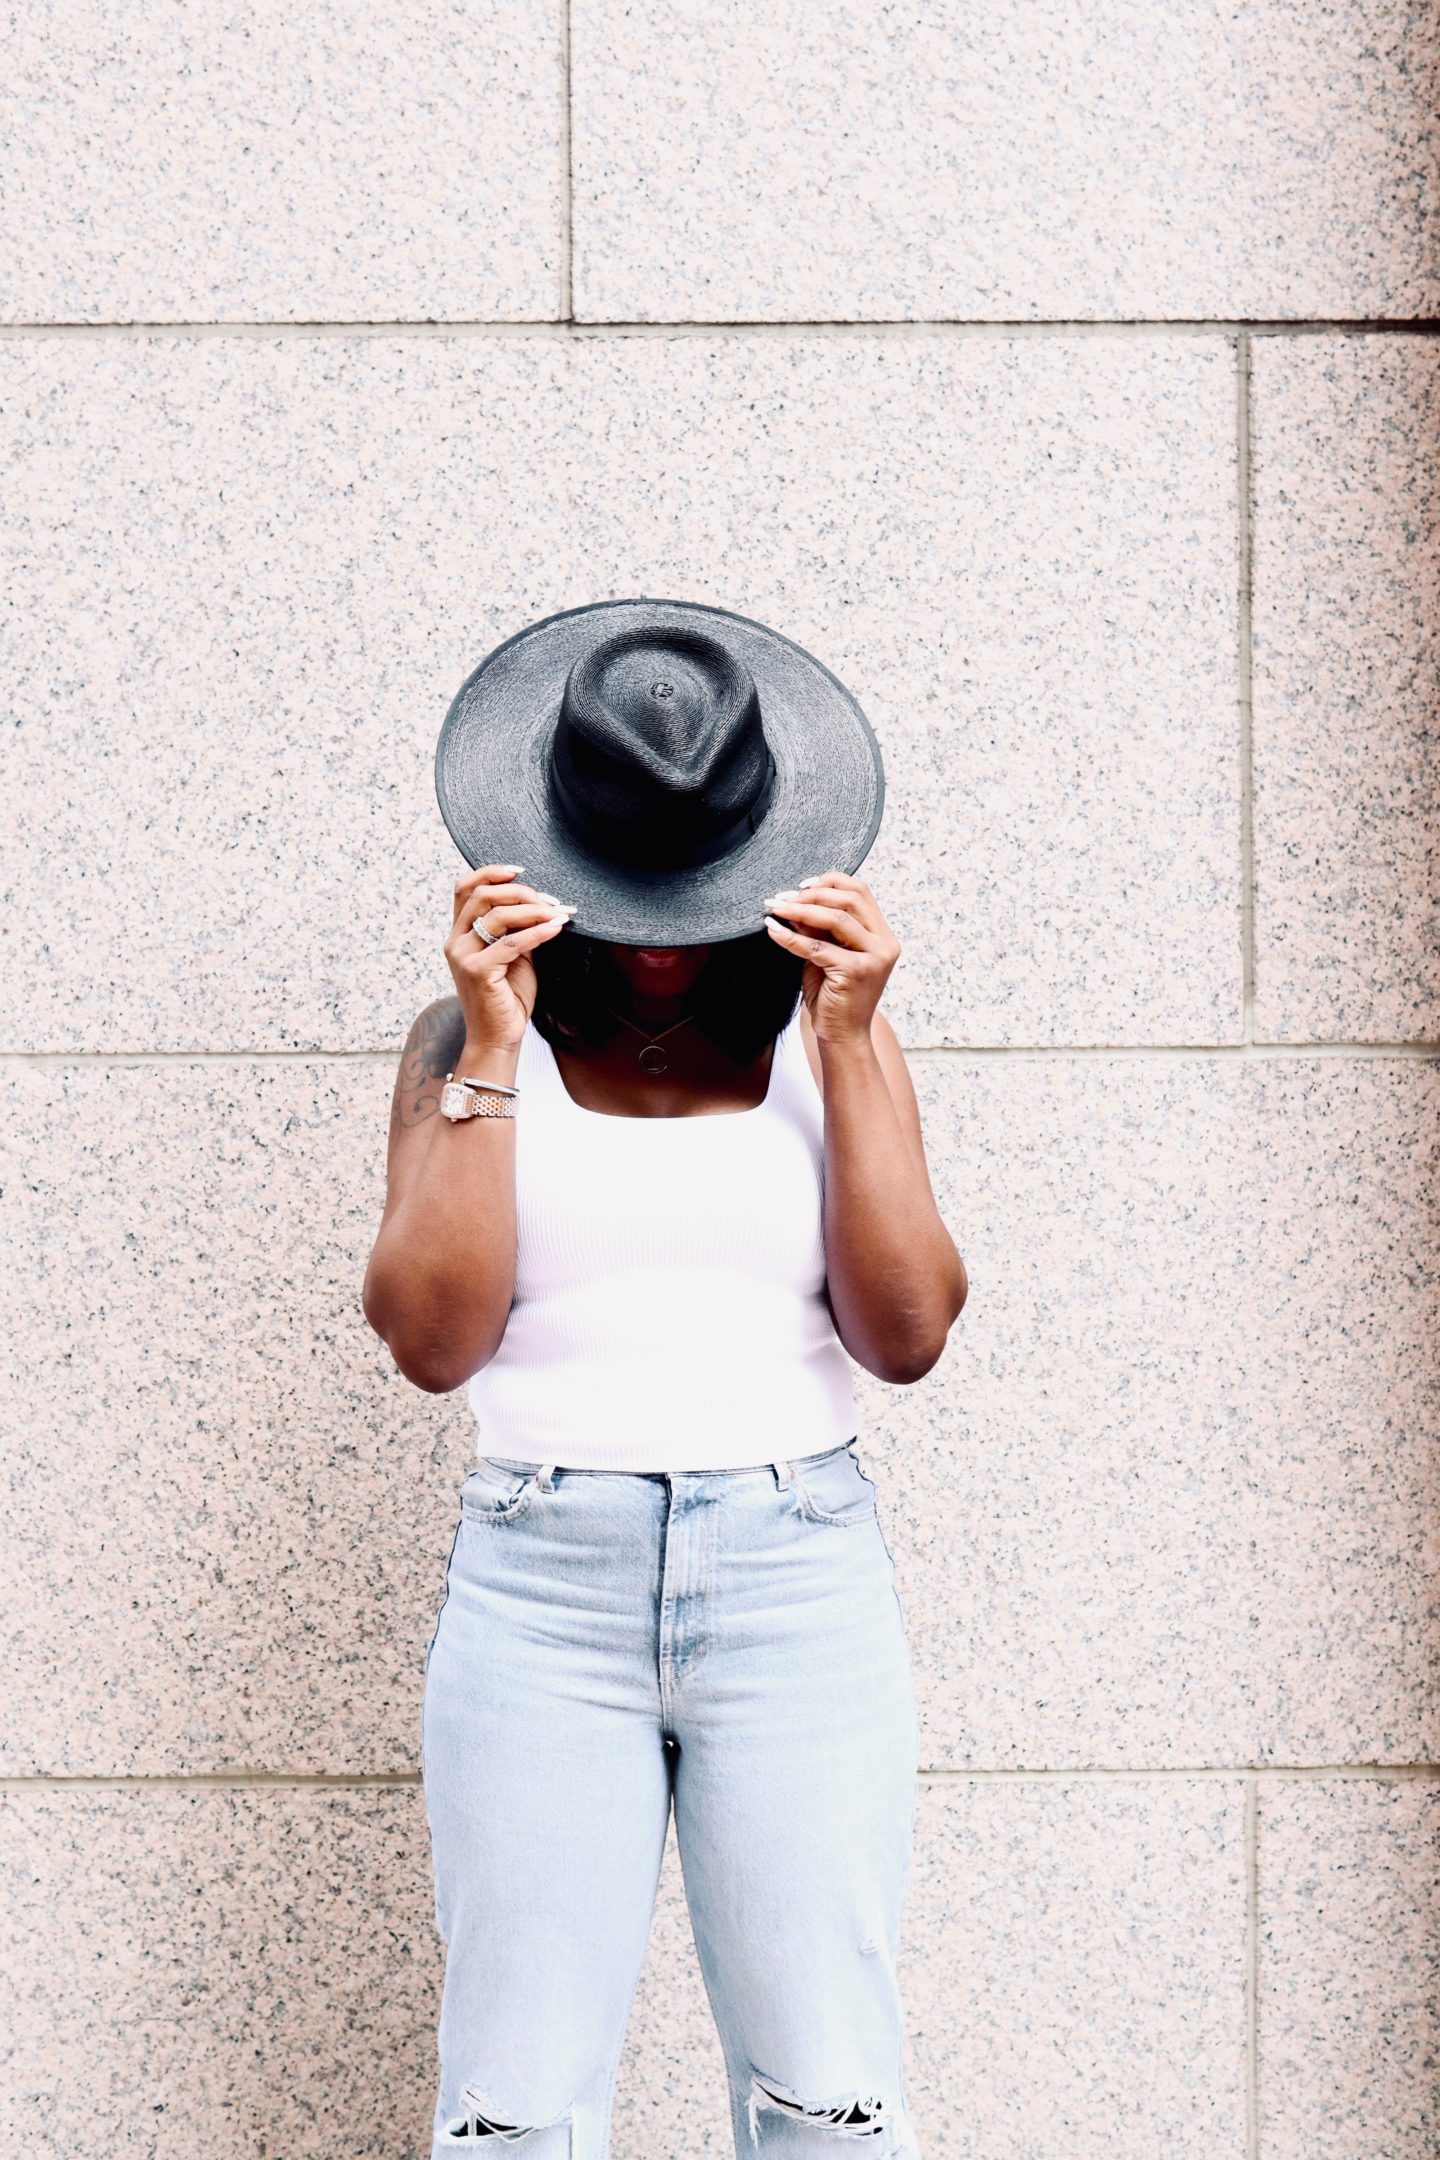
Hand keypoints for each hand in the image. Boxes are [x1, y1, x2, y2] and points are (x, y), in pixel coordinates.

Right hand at [445, 864, 576, 1051]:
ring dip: (534, 910)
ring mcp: (463, 956)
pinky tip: (556, 928)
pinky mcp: (477, 972)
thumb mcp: (513, 955)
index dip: (490, 873)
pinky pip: (512, 943)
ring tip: (559, 913)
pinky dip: (538, 932)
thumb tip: (539, 902)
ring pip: (498, 915)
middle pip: (483, 895)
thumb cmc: (507, 997)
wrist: (498, 1037)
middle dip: (522, 892)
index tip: (520, 871)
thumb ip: (516, 928)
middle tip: (551, 900)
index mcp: (459, 934)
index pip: (464, 888)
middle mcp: (455, 941)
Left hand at [762, 872, 900, 1046]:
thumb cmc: (833, 994)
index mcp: (882, 934)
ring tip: (775, 907)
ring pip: (837, 919)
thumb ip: (817, 928)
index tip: (800, 885)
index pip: (860, 892)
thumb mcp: (826, 953)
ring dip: (801, 910)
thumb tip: (793, 900)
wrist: (841, 1034)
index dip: (830, 881)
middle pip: (850, 899)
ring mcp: (875, 958)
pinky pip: (818, 947)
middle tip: (782, 897)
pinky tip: (774, 930)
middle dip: (813, 893)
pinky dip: (792, 937)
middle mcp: (884, 943)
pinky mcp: (857, 972)